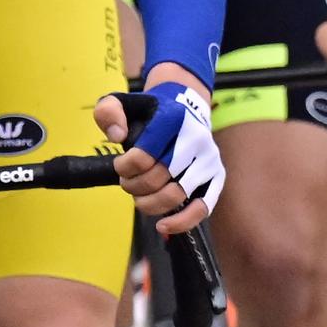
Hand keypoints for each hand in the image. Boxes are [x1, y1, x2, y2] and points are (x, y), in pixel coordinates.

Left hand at [95, 68, 223, 234]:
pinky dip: (182, 222)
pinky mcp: (217, 177)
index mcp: (173, 118)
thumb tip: (117, 136)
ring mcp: (209, 159)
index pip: (143, 155)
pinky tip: (163, 226)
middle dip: (134, 186)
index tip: (119, 166)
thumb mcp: (122, 100)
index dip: (124, 168)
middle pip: (158, 178)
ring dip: (150, 204)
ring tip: (139, 199)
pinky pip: (203, 207)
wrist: (185, 108)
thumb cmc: (149, 111)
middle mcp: (196, 138)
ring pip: (177, 195)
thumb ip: (108, 111)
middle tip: (127, 183)